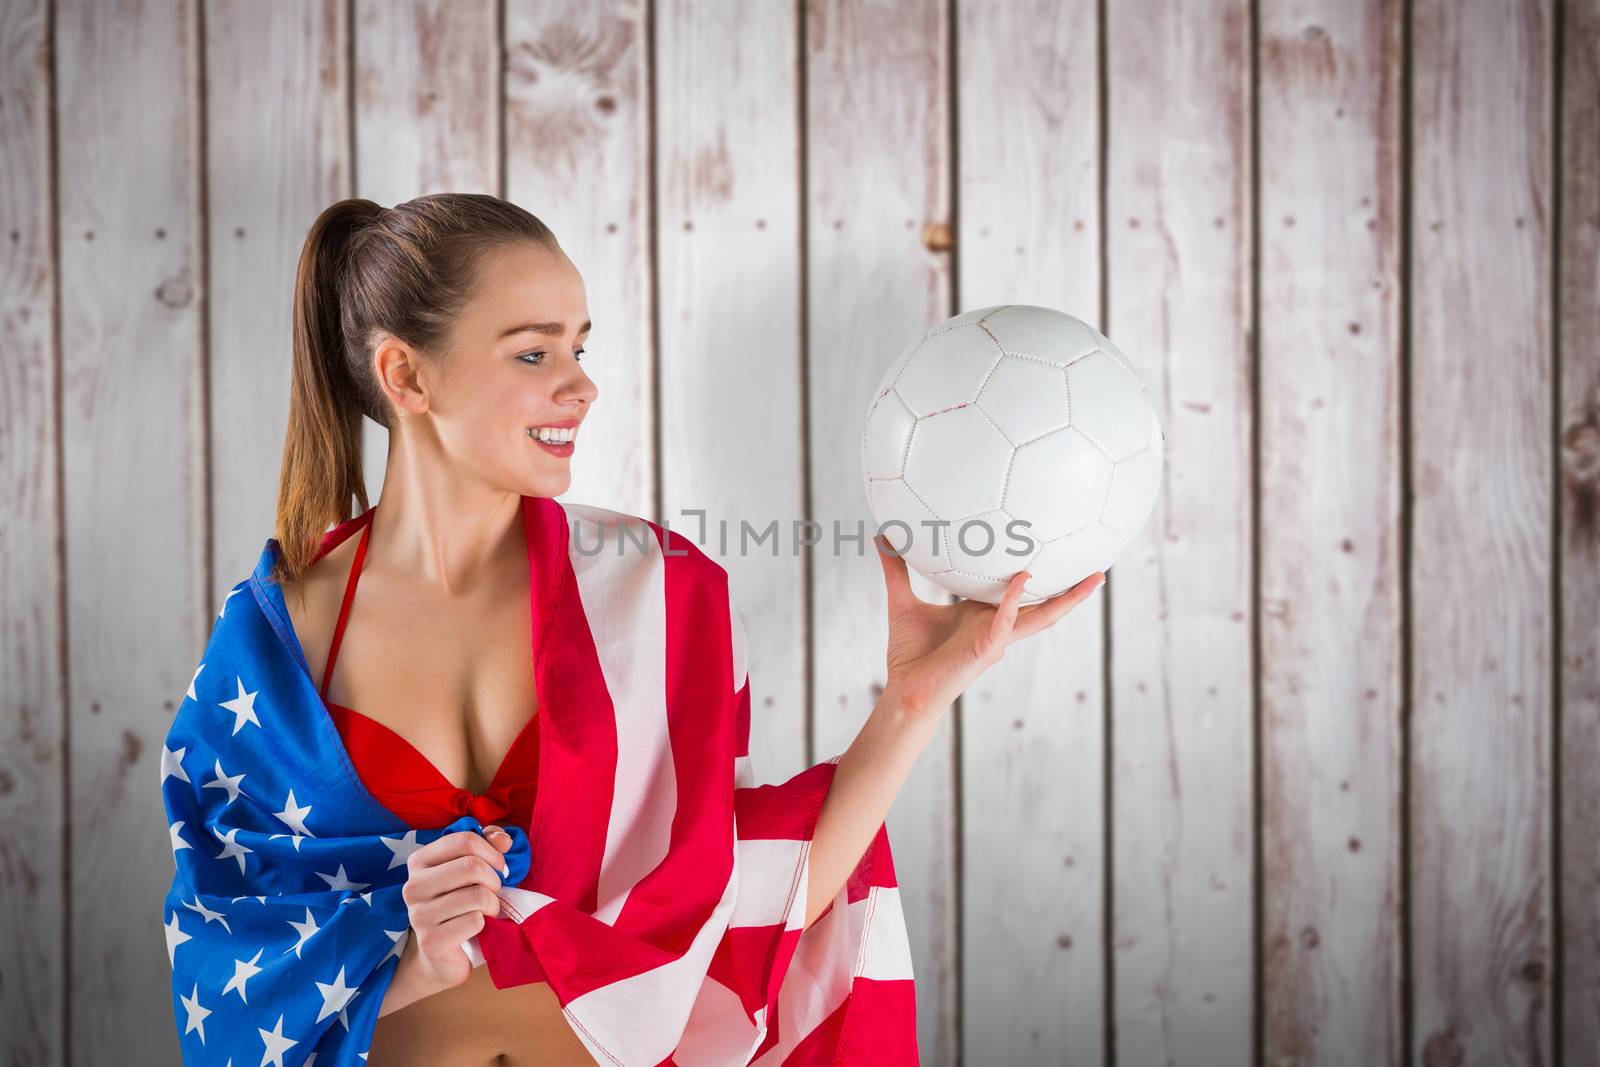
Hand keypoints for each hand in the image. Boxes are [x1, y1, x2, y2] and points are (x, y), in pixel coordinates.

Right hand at [398, 825, 514, 991]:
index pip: (464, 840)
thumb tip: (504, 839)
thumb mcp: (472, 868)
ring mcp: (419, 915)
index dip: (491, 851)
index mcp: (419, 861)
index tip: (498, 866)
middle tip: (494, 891)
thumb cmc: (461, 903)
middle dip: (494, 879)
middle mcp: (413, 886)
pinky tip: (477, 928)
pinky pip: (475, 921)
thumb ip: (488, 845)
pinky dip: (485, 923)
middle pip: (472, 866)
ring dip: (493, 903)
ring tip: (487, 910)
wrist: (441, 954)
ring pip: (477, 895)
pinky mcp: (431, 941)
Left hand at [873, 534, 1104, 718]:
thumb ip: (896, 569)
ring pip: (1040, 617)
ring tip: (1091, 578)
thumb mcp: (903, 601)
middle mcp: (998, 628)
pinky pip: (1004, 621)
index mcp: (984, 616)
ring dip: (1067, 599)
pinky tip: (1024, 578)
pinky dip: (1013, 600)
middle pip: (1045, 606)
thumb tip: (882, 537)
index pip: (1020, 594)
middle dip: (1073, 591)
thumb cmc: (909, 653)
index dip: (1042, 577)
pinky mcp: (986, 650)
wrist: (904, 690)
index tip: (1058, 551)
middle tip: (1099, 569)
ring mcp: (996, 640)